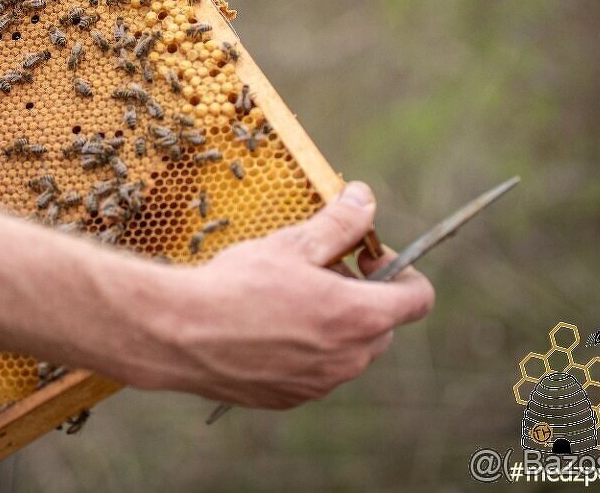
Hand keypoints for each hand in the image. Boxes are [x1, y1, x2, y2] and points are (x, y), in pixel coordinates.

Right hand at [148, 182, 433, 408]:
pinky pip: (314, 372)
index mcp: (359, 316)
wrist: (181, 333)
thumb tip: (366, 199)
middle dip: (359, 294)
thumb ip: (339, 224)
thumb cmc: (238, 284)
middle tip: (316, 269)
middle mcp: (350, 359)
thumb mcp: (292, 244)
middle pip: (382, 324)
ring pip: (347, 350)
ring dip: (331, 323)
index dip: (399, 270)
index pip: (418, 298)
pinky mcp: (290, 399)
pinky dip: (302, 349)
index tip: (362, 255)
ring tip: (285, 297)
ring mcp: (321, 384)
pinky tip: (263, 327)